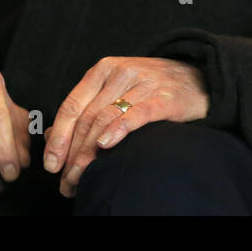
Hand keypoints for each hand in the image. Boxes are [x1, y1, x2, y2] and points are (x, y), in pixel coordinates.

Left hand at [43, 56, 208, 196]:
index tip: (51, 164)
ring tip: (81, 178)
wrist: (202, 79)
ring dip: (89, 154)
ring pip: (105, 120)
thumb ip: (87, 107)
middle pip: (87, 118)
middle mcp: (122, 73)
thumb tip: (49, 137)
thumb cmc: (155, 87)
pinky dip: (118, 130)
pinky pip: (136, 114)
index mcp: (104, 69)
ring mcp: (144, 83)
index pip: (72, 106)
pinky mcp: (165, 97)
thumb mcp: (118, 89)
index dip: (58, 137)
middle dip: (72, 154)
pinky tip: (106, 145)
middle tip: (66, 181)